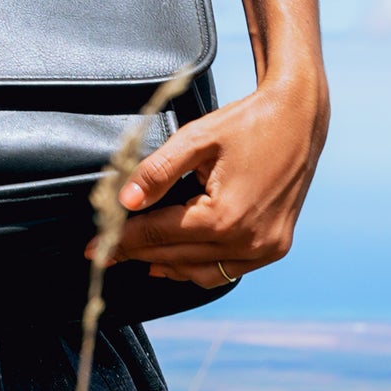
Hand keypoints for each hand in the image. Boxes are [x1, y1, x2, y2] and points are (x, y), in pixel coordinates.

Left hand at [86, 77, 327, 289]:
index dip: (120, 240)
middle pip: (174, 257)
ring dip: (165, 265)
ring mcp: (264, 249)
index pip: (157, 235)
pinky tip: (175, 260)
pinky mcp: (275, 248)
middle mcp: (247, 241)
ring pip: (198, 272)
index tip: (90, 248)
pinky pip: (226, 271)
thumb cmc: (247, 122)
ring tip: (135, 255)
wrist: (299, 118)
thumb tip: (123, 201)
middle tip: (105, 251)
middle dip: (136, 253)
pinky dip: (197, 267)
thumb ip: (157, 172)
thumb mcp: (196, 138)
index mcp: (224, 216)